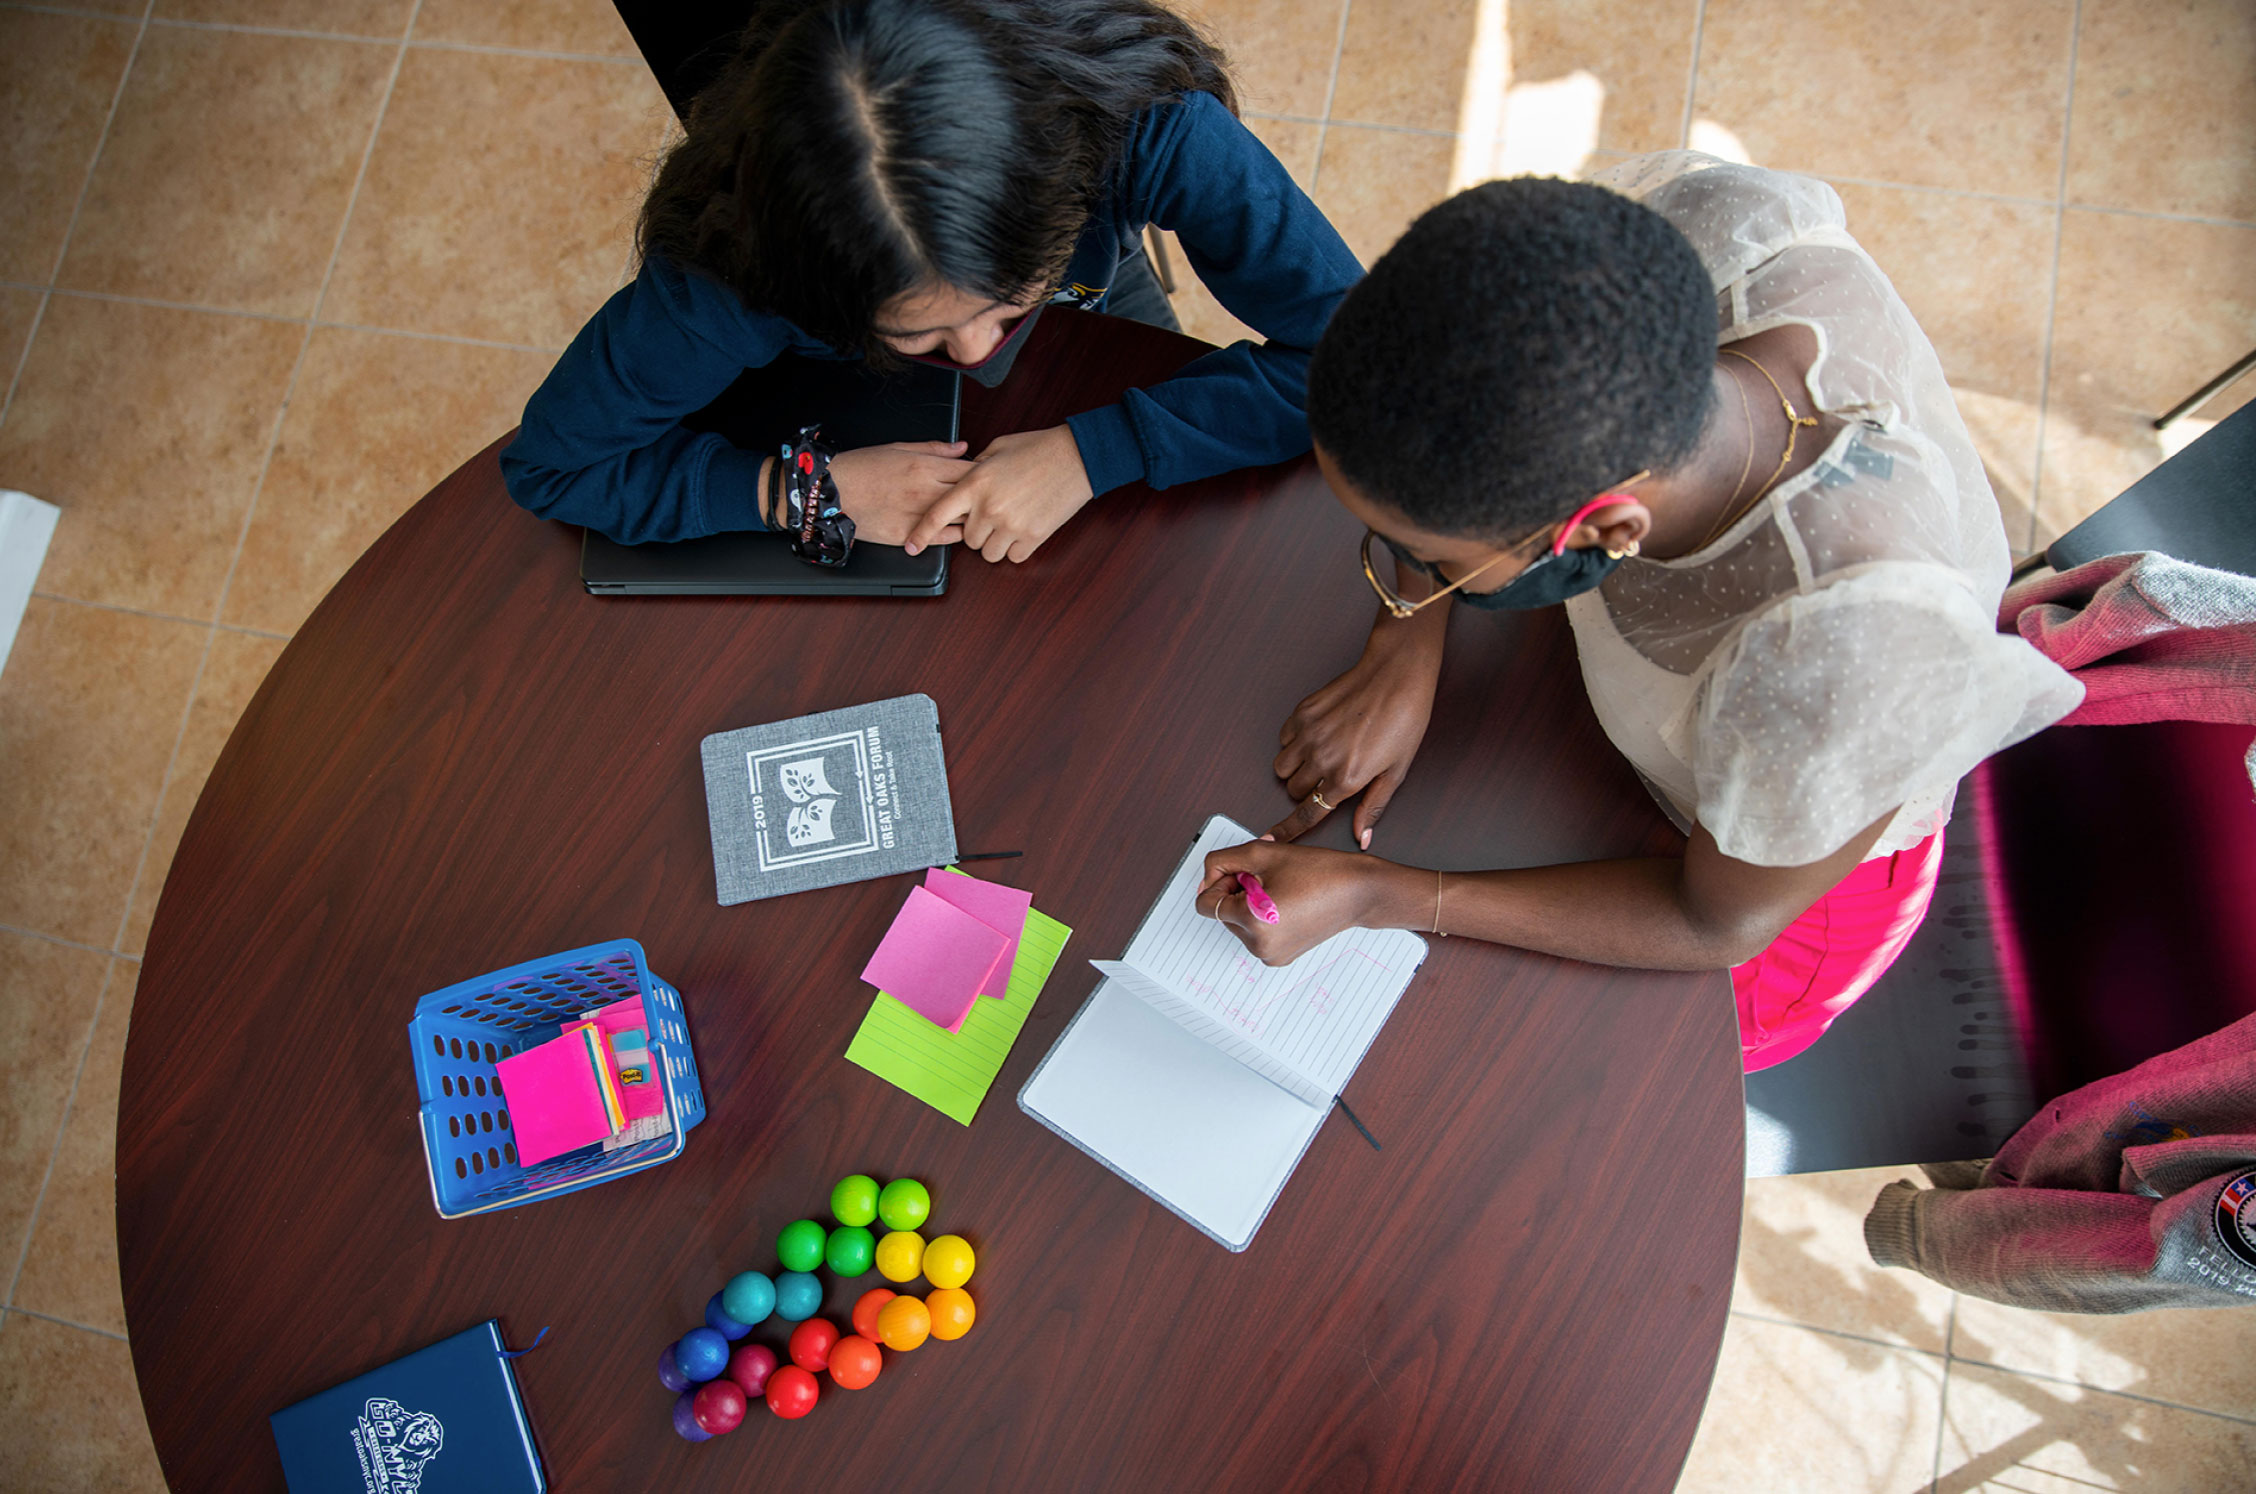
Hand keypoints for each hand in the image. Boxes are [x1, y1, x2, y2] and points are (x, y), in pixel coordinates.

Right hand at [826, 440, 972, 546]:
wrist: (832, 491)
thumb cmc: (862, 467)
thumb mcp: (899, 448)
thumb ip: (935, 449)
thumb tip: (962, 448)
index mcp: (924, 466)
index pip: (970, 471)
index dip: (982, 475)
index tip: (984, 477)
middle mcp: (925, 491)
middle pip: (971, 496)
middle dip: (981, 497)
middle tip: (983, 498)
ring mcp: (917, 514)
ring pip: (962, 520)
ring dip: (970, 517)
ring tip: (970, 514)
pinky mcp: (908, 534)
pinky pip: (944, 539)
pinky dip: (954, 535)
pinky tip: (953, 529)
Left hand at [904, 425, 1092, 562]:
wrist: (1077, 457)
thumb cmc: (1039, 448)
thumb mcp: (998, 448)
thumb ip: (976, 466)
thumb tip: (965, 476)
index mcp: (975, 482)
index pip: (938, 513)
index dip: (921, 532)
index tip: (911, 546)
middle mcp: (989, 507)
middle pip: (968, 539)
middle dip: (977, 530)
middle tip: (992, 515)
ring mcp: (1011, 524)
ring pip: (989, 553)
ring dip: (995, 543)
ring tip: (1009, 523)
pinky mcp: (1033, 536)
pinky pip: (1014, 556)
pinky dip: (1017, 548)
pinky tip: (1024, 529)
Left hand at [1194, 838, 1403, 965]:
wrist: (1358, 891)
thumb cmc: (1319, 871)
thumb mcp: (1262, 852)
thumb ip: (1221, 861)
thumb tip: (1206, 876)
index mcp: (1253, 921)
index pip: (1205, 904)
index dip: (1218, 882)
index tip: (1241, 872)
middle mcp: (1259, 946)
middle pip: (1222, 914)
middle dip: (1236, 892)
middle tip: (1269, 878)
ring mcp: (1270, 955)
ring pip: (1238, 924)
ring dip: (1248, 904)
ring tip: (1281, 891)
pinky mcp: (1280, 958)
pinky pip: (1255, 934)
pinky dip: (1261, 918)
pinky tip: (1286, 904)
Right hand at [1271, 629, 1443, 845]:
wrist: (1396, 674)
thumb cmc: (1404, 719)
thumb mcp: (1396, 770)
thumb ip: (1374, 806)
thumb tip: (1362, 836)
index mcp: (1346, 778)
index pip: (1308, 814)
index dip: (1288, 830)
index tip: (1272, 838)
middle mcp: (1322, 758)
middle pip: (1294, 791)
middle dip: (1307, 790)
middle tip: (1328, 776)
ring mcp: (1308, 733)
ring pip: (1282, 767)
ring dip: (1296, 768)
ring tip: (1320, 756)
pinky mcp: (1302, 712)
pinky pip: (1284, 739)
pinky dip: (1294, 742)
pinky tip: (1318, 734)